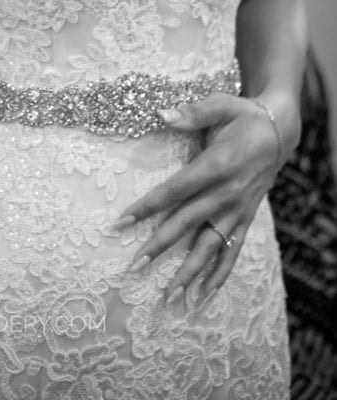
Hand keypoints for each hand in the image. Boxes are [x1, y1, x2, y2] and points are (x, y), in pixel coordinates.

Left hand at [113, 93, 282, 302]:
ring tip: (169, 296)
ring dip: (189, 272)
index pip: (174, 190)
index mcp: (216, 165)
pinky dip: (220, 275)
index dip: (147, 207)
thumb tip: (162, 114)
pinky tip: (205, 295)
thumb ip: (192, 113)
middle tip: (134, 266)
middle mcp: (226, 193)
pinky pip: (233, 251)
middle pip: (186, 223)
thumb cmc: (244, 117)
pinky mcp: (245, 218)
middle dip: (159, 245)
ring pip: (209, 246)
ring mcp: (237, 210)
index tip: (121, 222)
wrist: (280, 133)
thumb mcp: (221, 104)